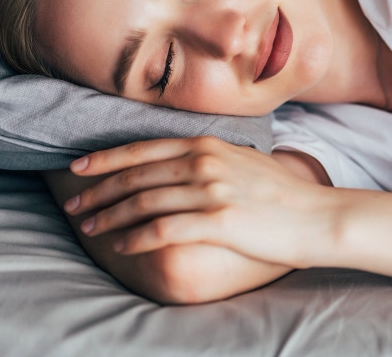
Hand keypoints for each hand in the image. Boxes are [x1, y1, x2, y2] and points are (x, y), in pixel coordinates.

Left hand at [62, 136, 334, 267]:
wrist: (317, 215)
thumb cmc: (280, 193)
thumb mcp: (241, 159)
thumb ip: (207, 156)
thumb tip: (178, 161)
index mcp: (206, 144)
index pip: (142, 149)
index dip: (105, 158)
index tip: (78, 167)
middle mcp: (203, 161)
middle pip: (135, 175)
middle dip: (98, 191)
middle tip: (74, 205)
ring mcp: (210, 190)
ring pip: (142, 201)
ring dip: (110, 216)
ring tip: (90, 228)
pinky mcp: (218, 220)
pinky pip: (163, 229)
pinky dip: (136, 238)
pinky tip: (121, 246)